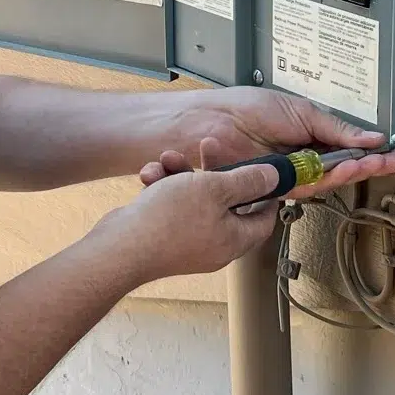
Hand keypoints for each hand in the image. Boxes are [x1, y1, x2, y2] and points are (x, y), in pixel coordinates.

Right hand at [93, 151, 285, 285]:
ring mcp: (187, 243)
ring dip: (181, 175)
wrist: (120, 247)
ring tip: (167, 160)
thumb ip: (247, 181)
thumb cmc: (168, 222)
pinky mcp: (163, 237)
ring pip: (194, 200)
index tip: (261, 172)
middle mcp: (214, 245)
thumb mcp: (215, 189)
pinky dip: (164, 189)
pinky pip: (172, 207)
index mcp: (235, 239)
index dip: (266, 193)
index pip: (264, 218)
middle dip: (213, 170)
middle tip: (207, 147)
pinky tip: (150, 176)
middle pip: (225, 202)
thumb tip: (273, 177)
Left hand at [143, 88, 394, 195]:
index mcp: (307, 136)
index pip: (347, 149)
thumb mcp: (299, 111)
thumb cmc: (245, 109)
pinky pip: (308, 187)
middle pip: (343, 168)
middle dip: (371, 165)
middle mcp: (300, 158)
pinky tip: (347, 170)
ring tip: (377, 164)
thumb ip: (334, 128)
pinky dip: (329, 179)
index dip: (371, 153)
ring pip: (330, 180)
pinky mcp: (276, 187)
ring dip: (355, 172)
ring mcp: (289, 174)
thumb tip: (369, 137)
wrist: (212, 121)